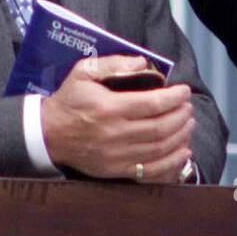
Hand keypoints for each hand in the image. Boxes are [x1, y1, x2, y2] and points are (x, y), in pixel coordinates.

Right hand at [41, 55, 194, 182]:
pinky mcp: (116, 170)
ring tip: (188, 125)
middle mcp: (114, 134)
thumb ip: (113, 64)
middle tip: (188, 108)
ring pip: (159, 149)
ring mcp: (116, 155)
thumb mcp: (83, 72)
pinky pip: (151, 171)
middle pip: (160, 128)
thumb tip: (142, 63)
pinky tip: (182, 151)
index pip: (152, 104)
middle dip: (181, 117)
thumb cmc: (69, 100)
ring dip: (180, 137)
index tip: (184, 91)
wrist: (48, 134)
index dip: (174, 98)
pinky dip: (172, 162)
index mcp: (108, 108)